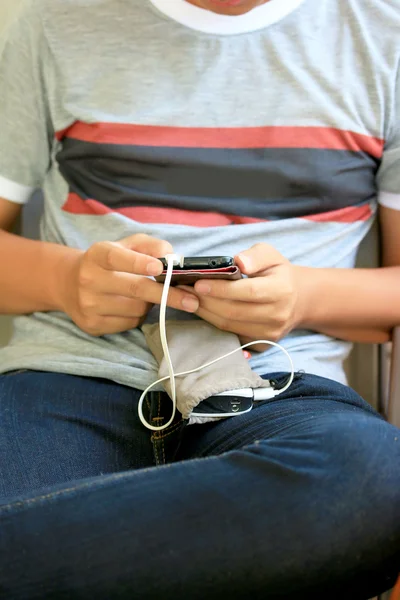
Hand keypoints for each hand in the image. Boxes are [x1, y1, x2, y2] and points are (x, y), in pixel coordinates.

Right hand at [60, 234, 199, 335]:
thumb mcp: (126, 245)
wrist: (70, 284)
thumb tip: (171, 257)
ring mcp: (88, 305)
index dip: (139, 262)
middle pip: (135, 289)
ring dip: (151, 304)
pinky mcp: (92, 325)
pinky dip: (139, 317)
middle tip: (192, 300)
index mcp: (97, 254)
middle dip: (168, 295)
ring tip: (147, 295)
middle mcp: (89, 279)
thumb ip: (150, 245)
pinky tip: (132, 307)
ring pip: (136, 309)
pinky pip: (129, 324)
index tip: (160, 268)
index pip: (116, 258)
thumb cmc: (109, 262)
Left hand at [182, 244, 301, 351]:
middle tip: (185, 290)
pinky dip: (213, 322)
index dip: (221, 289)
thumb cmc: (277, 273)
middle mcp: (278, 315)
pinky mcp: (261, 343)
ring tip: (189, 298)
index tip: (199, 283)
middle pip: (234, 311)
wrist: (297, 300)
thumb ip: (255, 256)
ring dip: (205, 312)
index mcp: (282, 290)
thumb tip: (238, 261)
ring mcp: (270, 333)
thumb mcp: (271, 255)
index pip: (248, 291)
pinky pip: (231, 335)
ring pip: (229, 325)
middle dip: (206, 301)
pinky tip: (201, 309)